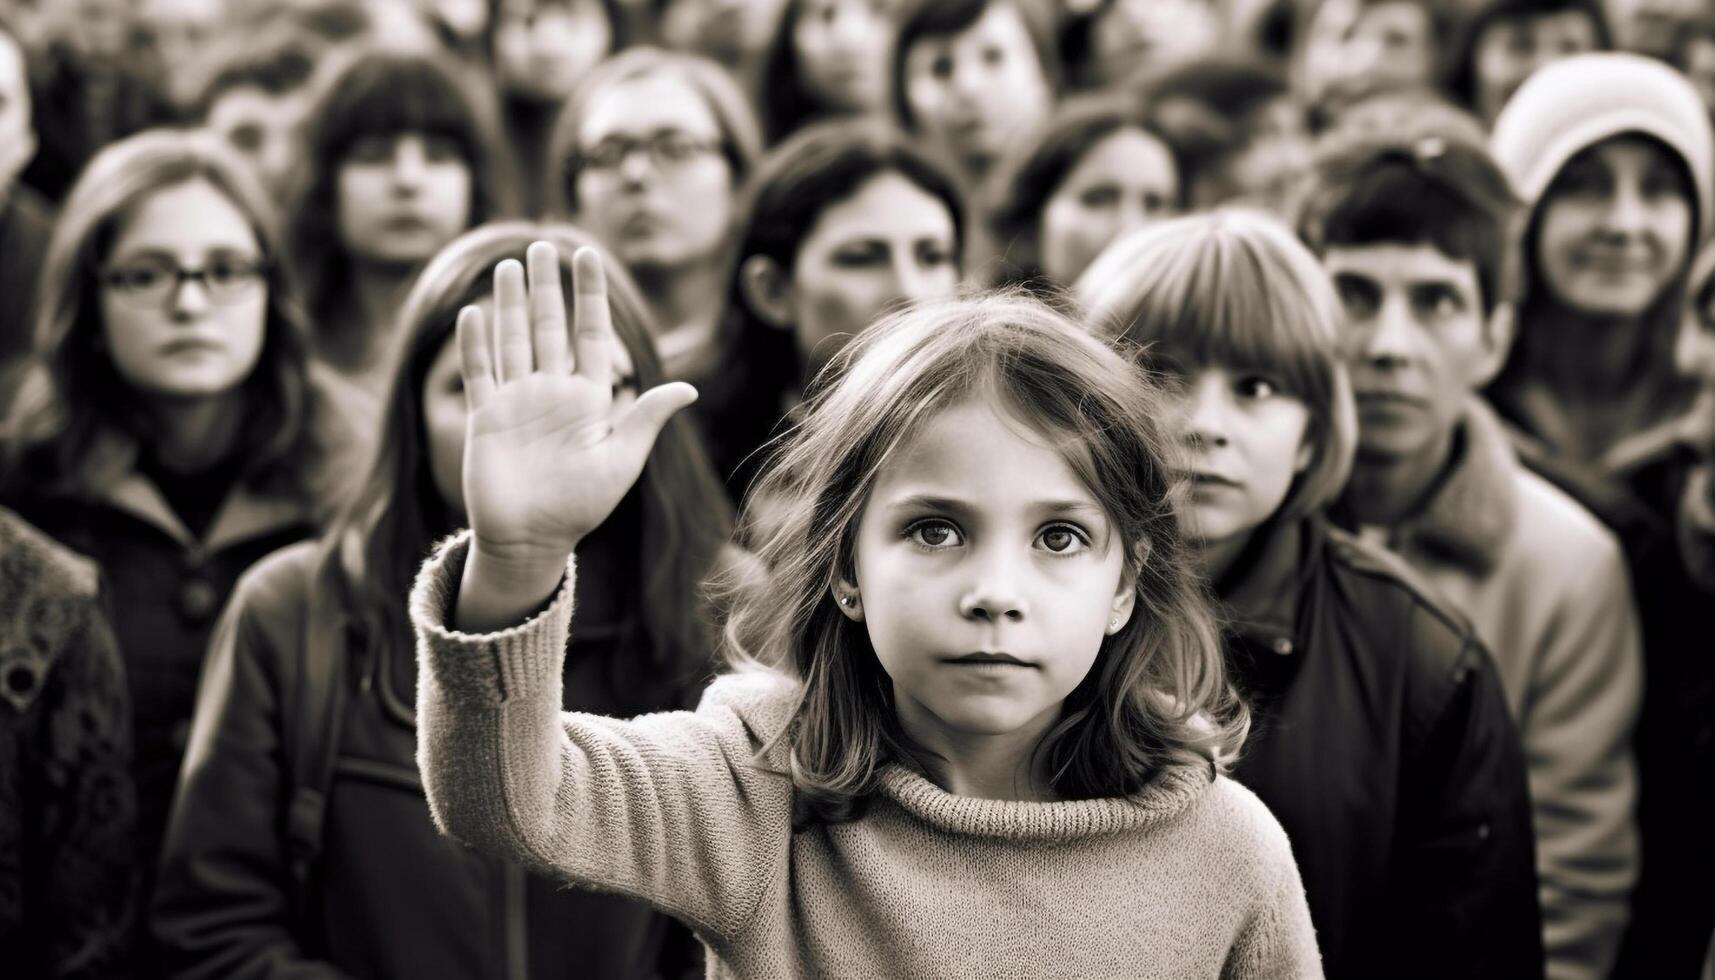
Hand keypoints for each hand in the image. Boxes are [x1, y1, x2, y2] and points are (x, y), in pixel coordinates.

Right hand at [458, 242, 696, 572]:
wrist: (532, 541)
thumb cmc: (582, 506)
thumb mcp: (622, 461)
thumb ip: (647, 419)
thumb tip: (690, 387)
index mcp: (588, 399)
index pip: (592, 335)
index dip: (589, 296)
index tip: (588, 257)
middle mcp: (551, 393)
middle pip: (547, 328)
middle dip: (545, 288)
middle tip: (543, 245)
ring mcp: (517, 403)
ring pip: (512, 341)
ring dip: (509, 304)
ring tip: (510, 265)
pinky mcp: (486, 419)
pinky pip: (480, 373)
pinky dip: (476, 344)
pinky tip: (476, 313)